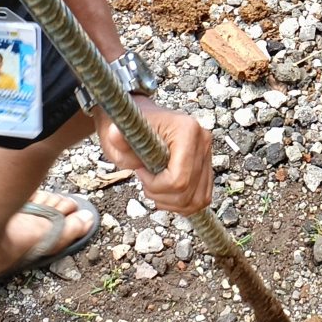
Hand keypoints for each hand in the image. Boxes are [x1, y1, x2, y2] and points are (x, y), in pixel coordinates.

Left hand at [94, 98, 212, 215]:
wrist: (139, 119)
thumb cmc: (131, 126)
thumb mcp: (121, 135)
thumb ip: (121, 142)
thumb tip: (114, 134)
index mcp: (187, 131)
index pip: (178, 179)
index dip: (155, 185)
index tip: (141, 172)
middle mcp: (202, 141)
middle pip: (188, 193)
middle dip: (161, 195)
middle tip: (146, 179)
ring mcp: (207, 154)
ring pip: (197, 200)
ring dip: (171, 202)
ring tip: (155, 186)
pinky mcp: (206, 166)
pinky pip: (201, 197)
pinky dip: (182, 202)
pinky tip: (166, 192)